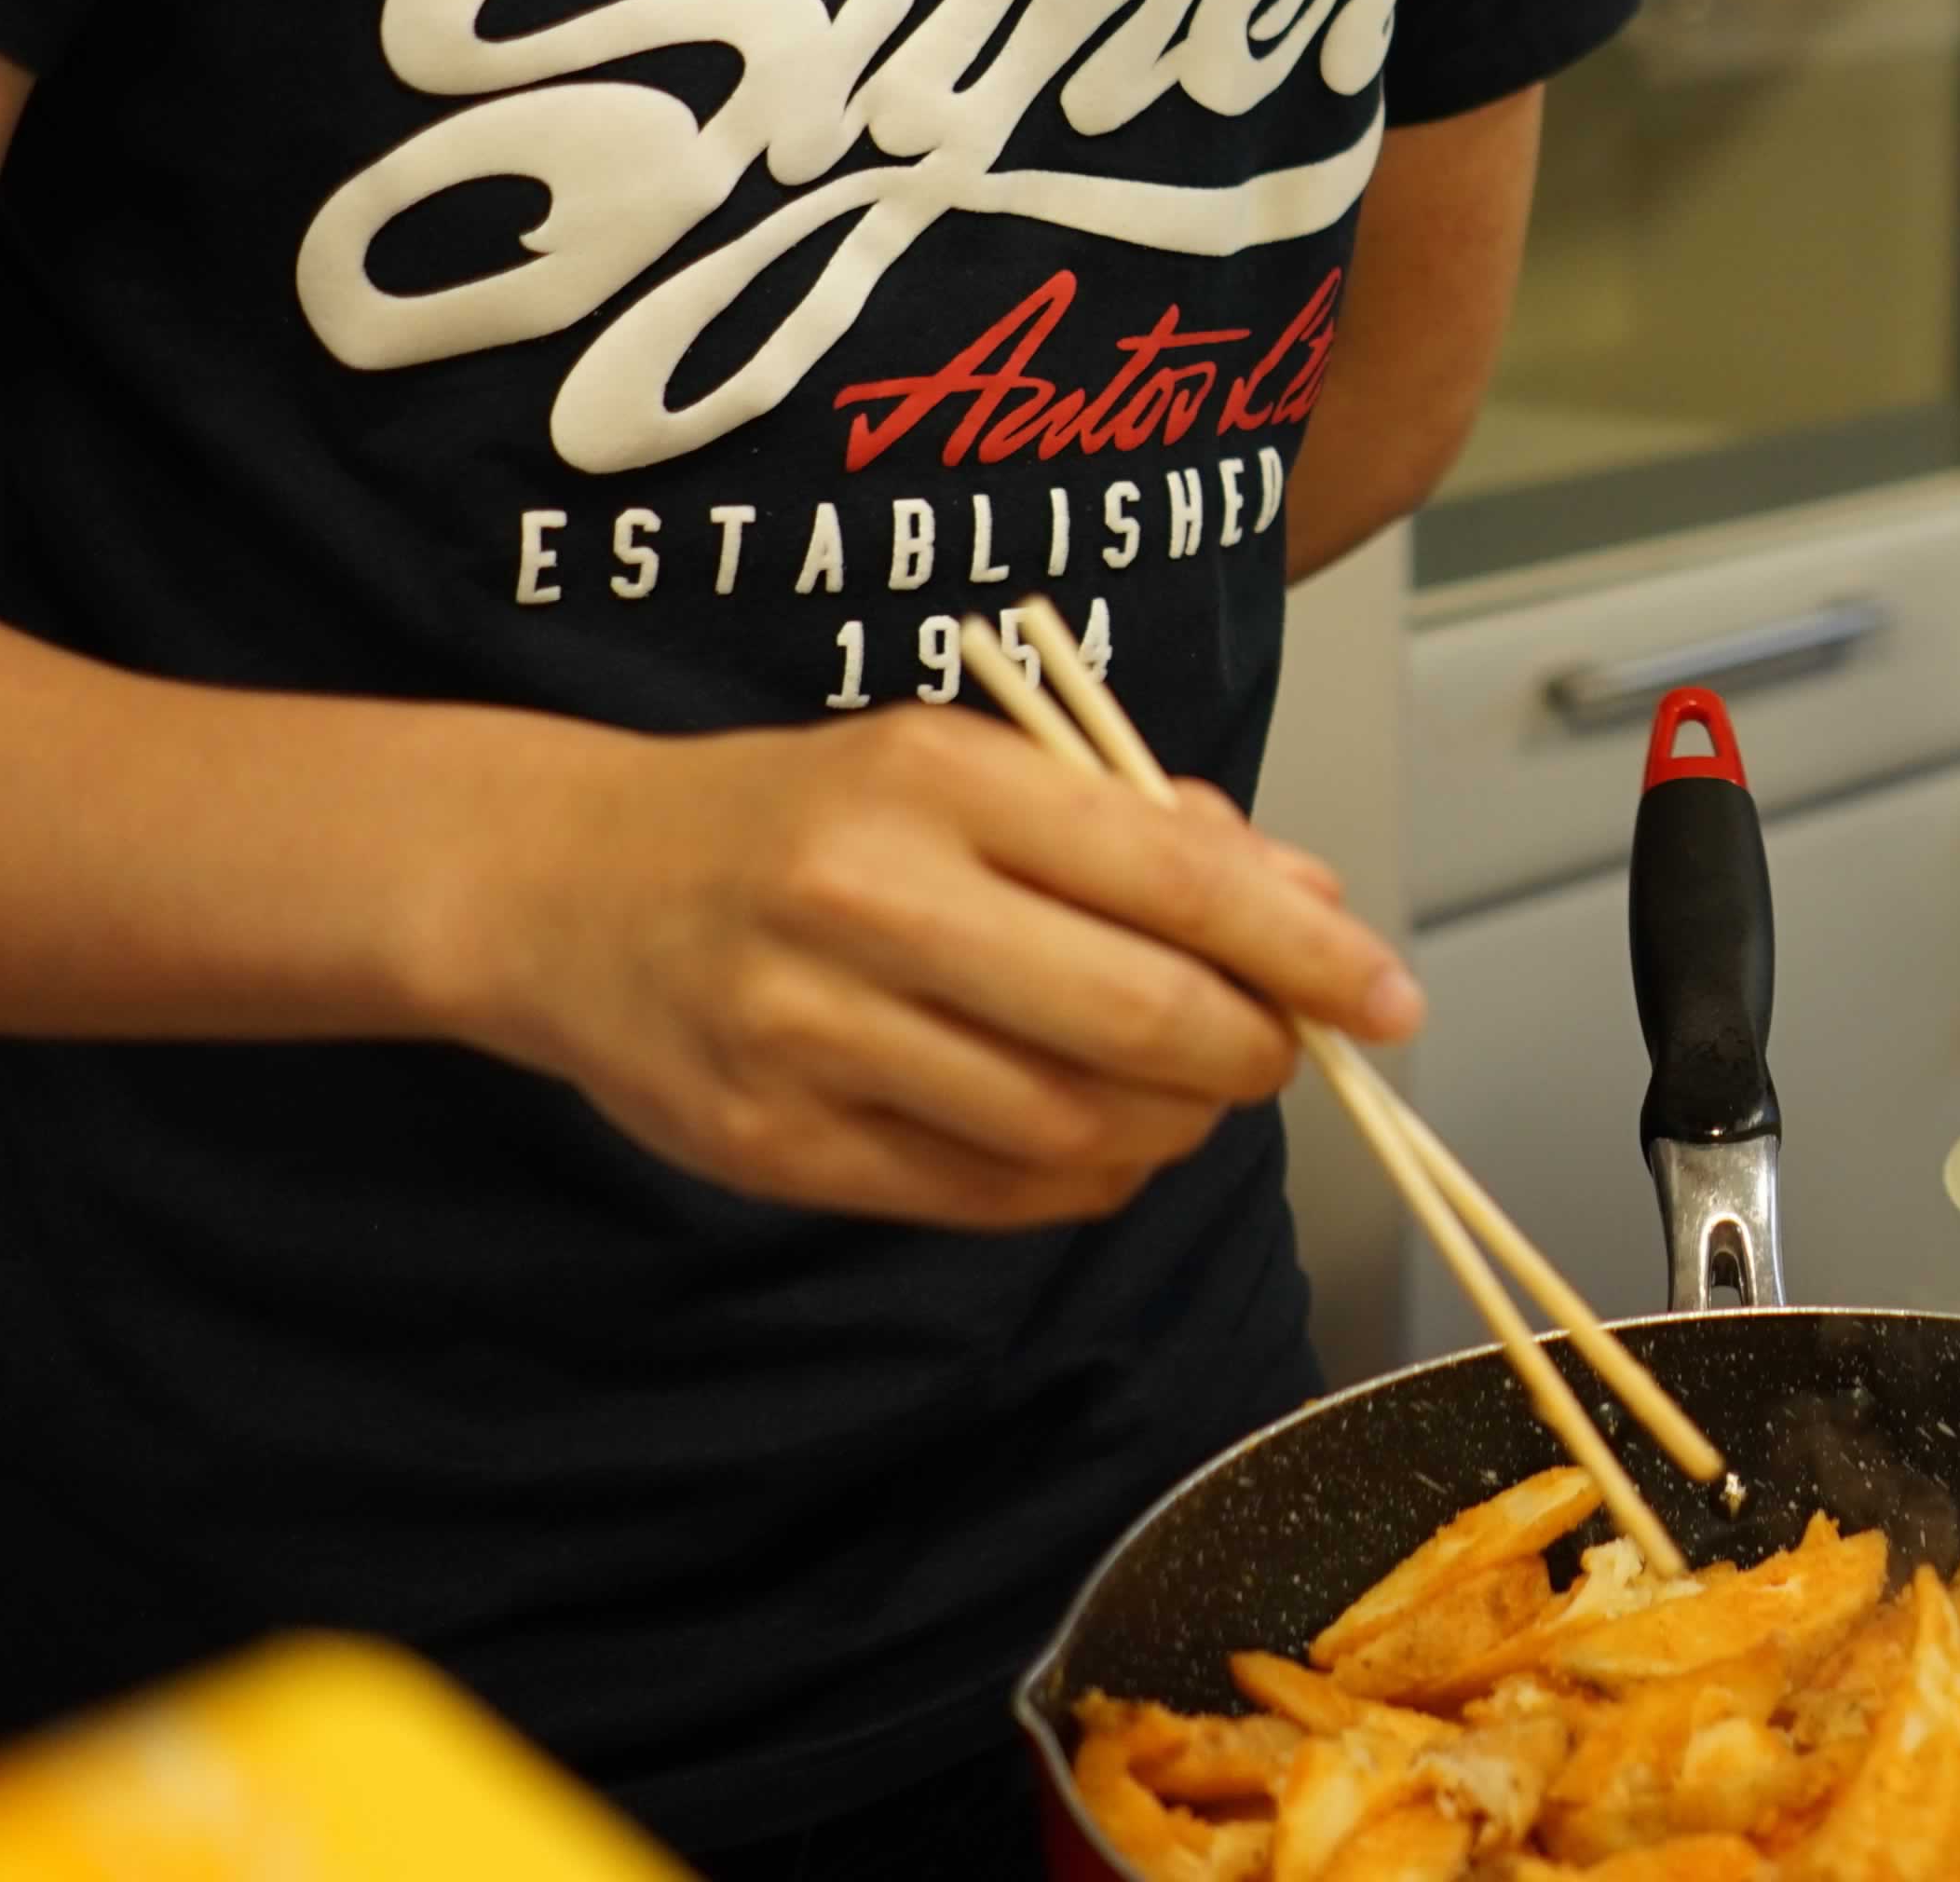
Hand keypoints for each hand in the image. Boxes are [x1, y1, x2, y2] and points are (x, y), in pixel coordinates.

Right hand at [439, 709, 1421, 1229]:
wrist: (567, 885)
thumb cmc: (807, 815)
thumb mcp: (967, 766)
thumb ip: (1143, 832)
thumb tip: (1311, 906)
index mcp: (936, 779)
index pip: (1174, 876)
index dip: (1307, 952)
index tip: (1392, 997)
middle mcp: (868, 902)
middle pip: (1137, 1021)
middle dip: (1252, 1054)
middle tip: (1283, 1051)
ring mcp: (810, 1033)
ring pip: (1070, 1125)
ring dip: (1172, 1127)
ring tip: (1185, 1090)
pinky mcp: (771, 1146)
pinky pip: (984, 1194)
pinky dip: (1080, 1178)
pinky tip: (1093, 1135)